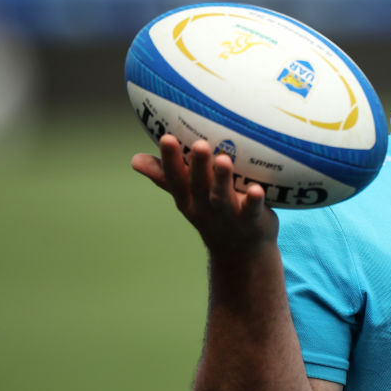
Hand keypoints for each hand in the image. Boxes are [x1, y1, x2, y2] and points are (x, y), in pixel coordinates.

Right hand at [131, 134, 278, 253]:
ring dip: (222, 179)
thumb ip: (165, 177)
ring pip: (222, 196)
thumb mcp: (187, 198)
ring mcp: (227, 216)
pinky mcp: (250, 221)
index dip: (170, 159)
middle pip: (199, 185)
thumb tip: (134, 159)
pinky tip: (257, 188)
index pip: (175, 178)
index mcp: (188, 199)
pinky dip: (253, 200)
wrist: (240, 252)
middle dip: (198, 165)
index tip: (166, 137)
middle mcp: (204, 207)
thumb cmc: (213, 213)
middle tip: (199, 144)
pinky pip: (252, 210)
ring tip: (223, 159)